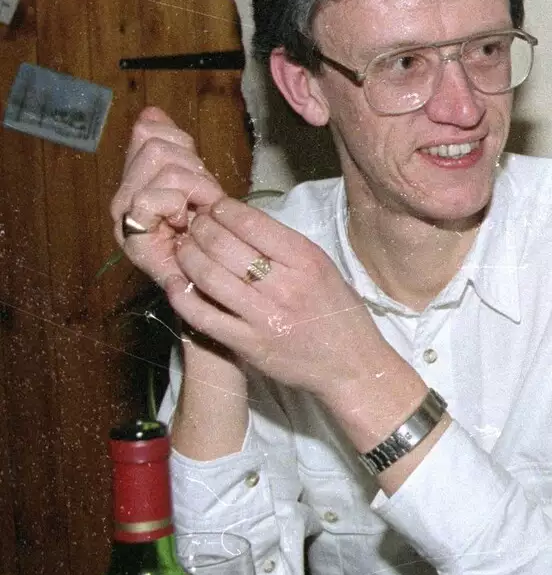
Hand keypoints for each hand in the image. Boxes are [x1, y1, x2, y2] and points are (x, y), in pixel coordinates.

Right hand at [109, 106, 226, 286]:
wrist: (213, 277)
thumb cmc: (209, 231)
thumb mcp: (198, 180)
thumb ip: (174, 145)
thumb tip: (150, 112)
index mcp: (135, 178)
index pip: (149, 132)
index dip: (183, 145)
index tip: (198, 174)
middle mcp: (122, 196)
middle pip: (157, 147)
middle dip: (193, 170)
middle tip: (202, 199)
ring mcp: (125, 216)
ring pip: (164, 170)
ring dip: (194, 188)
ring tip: (197, 212)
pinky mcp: (132, 237)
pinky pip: (152, 199)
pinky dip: (179, 204)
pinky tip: (186, 222)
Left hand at [165, 197, 399, 402]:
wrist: (352, 366)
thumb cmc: (340, 314)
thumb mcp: (325, 269)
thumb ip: (287, 248)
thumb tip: (243, 223)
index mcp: (307, 261)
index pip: (252, 223)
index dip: (223, 210)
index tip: (215, 208)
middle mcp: (286, 286)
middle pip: (224, 245)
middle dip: (200, 229)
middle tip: (193, 226)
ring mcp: (265, 317)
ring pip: (208, 276)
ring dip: (186, 257)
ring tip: (183, 249)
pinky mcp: (248, 344)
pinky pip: (203, 316)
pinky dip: (182, 296)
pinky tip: (176, 283)